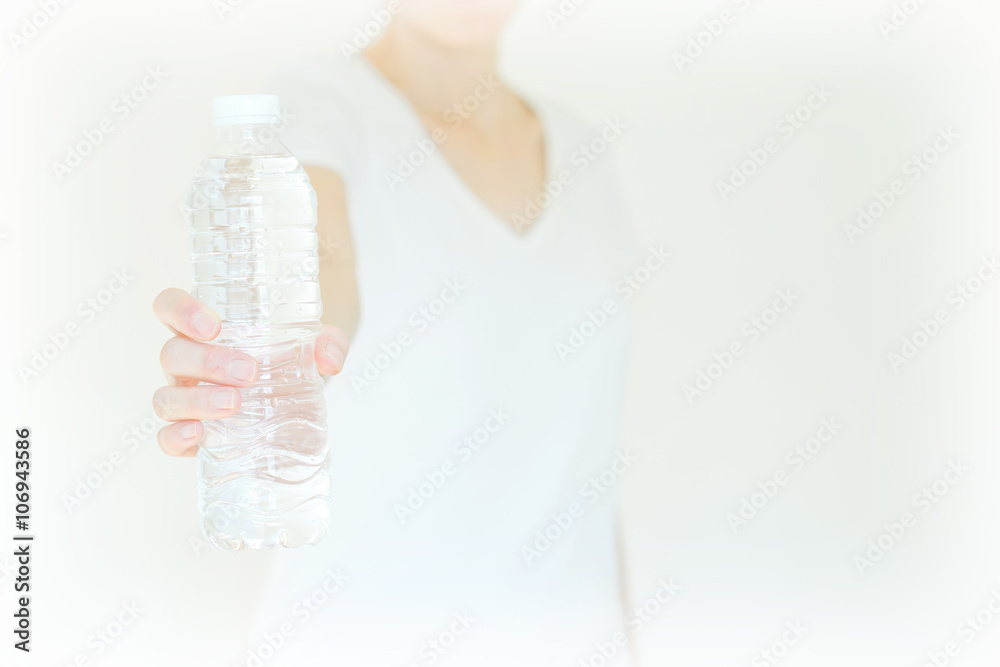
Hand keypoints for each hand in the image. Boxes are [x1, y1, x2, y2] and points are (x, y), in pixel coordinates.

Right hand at [151, 288, 348, 456]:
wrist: (295, 397)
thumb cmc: (289, 359)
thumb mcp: (313, 344)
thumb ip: (328, 342)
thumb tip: (329, 357)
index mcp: (203, 330)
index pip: (170, 307)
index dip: (181, 311)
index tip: (212, 325)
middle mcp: (187, 361)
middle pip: (172, 354)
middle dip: (207, 362)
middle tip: (248, 372)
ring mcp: (184, 397)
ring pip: (166, 396)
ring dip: (196, 400)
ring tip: (234, 403)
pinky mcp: (191, 433)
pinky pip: (166, 438)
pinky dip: (175, 437)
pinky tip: (198, 434)